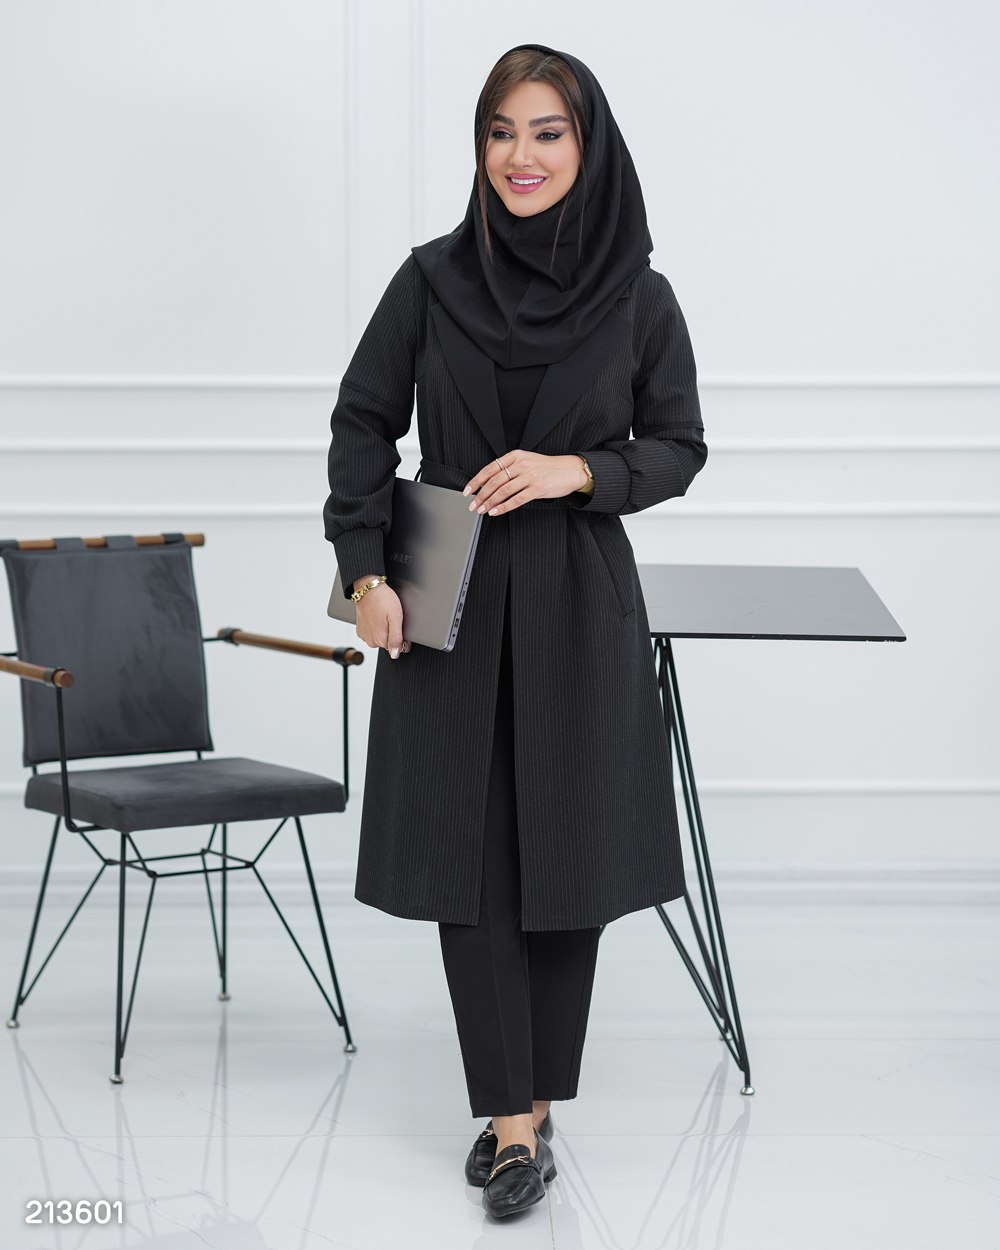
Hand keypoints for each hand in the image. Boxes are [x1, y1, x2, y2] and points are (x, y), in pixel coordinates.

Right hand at [353, 577, 409, 657]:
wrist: (368, 588)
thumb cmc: (383, 600)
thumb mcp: (396, 618)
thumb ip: (396, 639)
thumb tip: (395, 655)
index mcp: (380, 639)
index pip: (397, 648)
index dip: (402, 638)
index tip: (399, 625)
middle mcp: (370, 640)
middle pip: (387, 643)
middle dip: (391, 633)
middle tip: (391, 618)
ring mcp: (364, 635)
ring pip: (380, 638)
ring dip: (383, 629)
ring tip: (383, 616)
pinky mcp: (360, 630)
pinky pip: (372, 633)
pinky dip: (375, 626)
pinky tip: (377, 616)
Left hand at [463, 452, 587, 515]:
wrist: (570, 470)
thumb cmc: (547, 468)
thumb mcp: (527, 461)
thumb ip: (510, 469)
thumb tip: (489, 484)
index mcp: (515, 456)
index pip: (490, 469)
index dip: (476, 481)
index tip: (467, 491)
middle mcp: (521, 464)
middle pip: (494, 481)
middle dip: (481, 495)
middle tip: (473, 505)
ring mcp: (530, 476)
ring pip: (503, 491)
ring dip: (490, 502)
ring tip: (482, 510)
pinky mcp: (538, 488)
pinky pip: (516, 499)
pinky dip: (504, 507)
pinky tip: (496, 512)